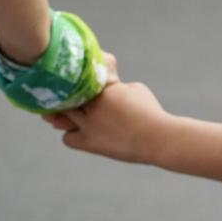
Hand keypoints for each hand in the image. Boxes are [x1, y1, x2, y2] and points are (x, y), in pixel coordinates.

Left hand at [44, 80, 168, 163]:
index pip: (80, 77)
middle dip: (67, 95)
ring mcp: (90, 125)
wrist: (158, 138)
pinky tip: (82, 130)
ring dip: (67, 114)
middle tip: (68, 95)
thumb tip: (101, 89)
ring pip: (63, 115)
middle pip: (67, 95)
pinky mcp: (90, 143)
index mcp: (106, 88)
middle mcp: (94, 105)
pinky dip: (72, 134)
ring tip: (75, 113)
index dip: (75, 78)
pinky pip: (68, 138)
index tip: (74, 78)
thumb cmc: (149, 111)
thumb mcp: (135, 89)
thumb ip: (114, 86)